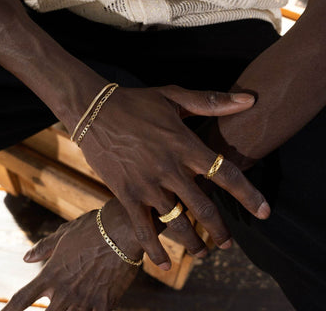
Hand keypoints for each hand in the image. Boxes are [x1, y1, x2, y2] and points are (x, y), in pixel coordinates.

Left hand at [2, 203, 140, 310]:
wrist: (123, 228)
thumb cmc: (93, 228)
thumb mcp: (65, 234)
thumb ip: (44, 247)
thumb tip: (25, 258)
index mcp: (52, 273)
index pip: (22, 299)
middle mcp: (64, 290)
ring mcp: (84, 299)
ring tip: (65, 310)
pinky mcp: (104, 303)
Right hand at [79, 85, 270, 268]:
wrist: (94, 112)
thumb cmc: (136, 103)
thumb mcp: (173, 96)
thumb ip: (212, 102)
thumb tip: (250, 99)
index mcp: (184, 144)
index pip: (226, 174)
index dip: (249, 195)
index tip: (264, 212)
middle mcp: (169, 169)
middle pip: (205, 208)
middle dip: (220, 230)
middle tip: (228, 243)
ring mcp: (147, 185)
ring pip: (177, 224)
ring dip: (193, 244)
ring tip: (202, 253)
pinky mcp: (126, 194)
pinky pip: (143, 229)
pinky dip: (154, 250)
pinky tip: (163, 263)